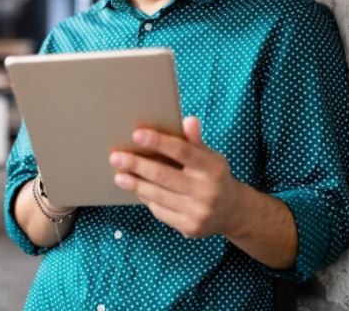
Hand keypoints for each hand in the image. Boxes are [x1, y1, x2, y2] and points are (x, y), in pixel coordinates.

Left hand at [108, 116, 244, 238]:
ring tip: (119, 175)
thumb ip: (196, 141)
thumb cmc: (214, 177)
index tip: (137, 134)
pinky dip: (146, 199)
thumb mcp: (211, 157)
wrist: (232, 212)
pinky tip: (137, 189)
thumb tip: (188, 120)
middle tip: (116, 157)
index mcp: (213, 168)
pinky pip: (160, 211)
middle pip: (164, 175)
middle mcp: (207, 191)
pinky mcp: (189, 228)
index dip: (159, 142)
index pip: (183, 151)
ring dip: (135, 184)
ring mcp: (198, 212)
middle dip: (137, 165)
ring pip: (158, 195)